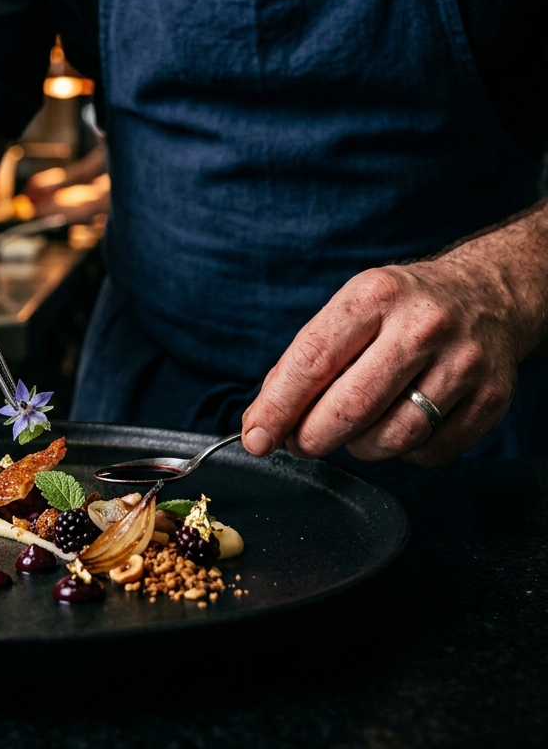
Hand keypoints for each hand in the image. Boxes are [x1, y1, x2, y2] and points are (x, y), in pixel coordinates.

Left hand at [240, 217, 547, 465]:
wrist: (490, 294)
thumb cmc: (401, 309)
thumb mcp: (352, 307)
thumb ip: (307, 360)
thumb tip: (265, 422)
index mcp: (375, 295)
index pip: (313, 361)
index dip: (278, 407)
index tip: (255, 437)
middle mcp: (422, 326)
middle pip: (351, 408)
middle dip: (311, 437)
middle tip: (299, 442)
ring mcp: (463, 364)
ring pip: (391, 439)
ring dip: (357, 447)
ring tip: (352, 428)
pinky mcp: (491, 399)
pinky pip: (429, 453)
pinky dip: (403, 452)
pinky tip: (399, 425)